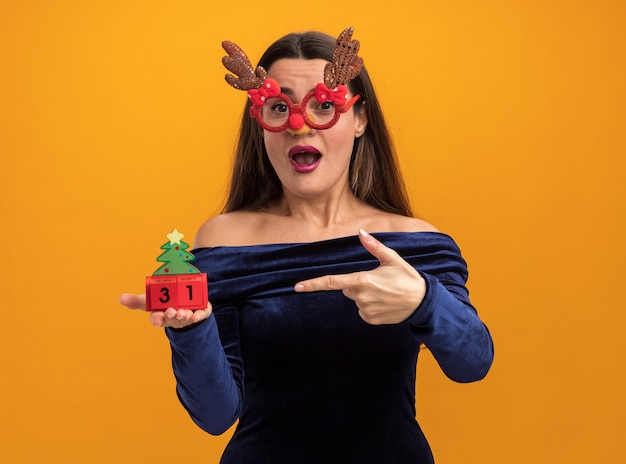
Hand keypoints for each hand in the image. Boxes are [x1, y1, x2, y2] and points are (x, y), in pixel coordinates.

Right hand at [118, 293, 212, 328]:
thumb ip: (136, 301)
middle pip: (172, 318)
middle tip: (171, 311)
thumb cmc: (164, 302)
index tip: (157, 320)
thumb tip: (120, 298)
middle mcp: (174, 317)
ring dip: (184, 316)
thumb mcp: (149, 300)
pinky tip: (197, 315)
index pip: (157, 319)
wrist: (184, 299)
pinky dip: (199, 316)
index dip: (157, 319)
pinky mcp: (200, 312)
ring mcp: (187, 316)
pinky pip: (200, 315)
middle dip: (171, 316)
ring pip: (185, 318)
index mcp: (161, 314)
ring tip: (183, 312)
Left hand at [294, 229, 425, 324]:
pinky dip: (370, 306)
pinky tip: (385, 303)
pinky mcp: (371, 319)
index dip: (313, 284)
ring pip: (355, 299)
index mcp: (363, 280)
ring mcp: (366, 310)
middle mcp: (361, 297)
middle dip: (357, 283)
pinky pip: (362, 311)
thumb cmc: (407, 278)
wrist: (422, 302)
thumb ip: (374, 247)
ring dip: (365, 295)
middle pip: (347, 288)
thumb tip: (361, 233)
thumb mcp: (393, 259)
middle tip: (379, 280)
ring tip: (385, 292)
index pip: (332, 282)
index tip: (297, 287)